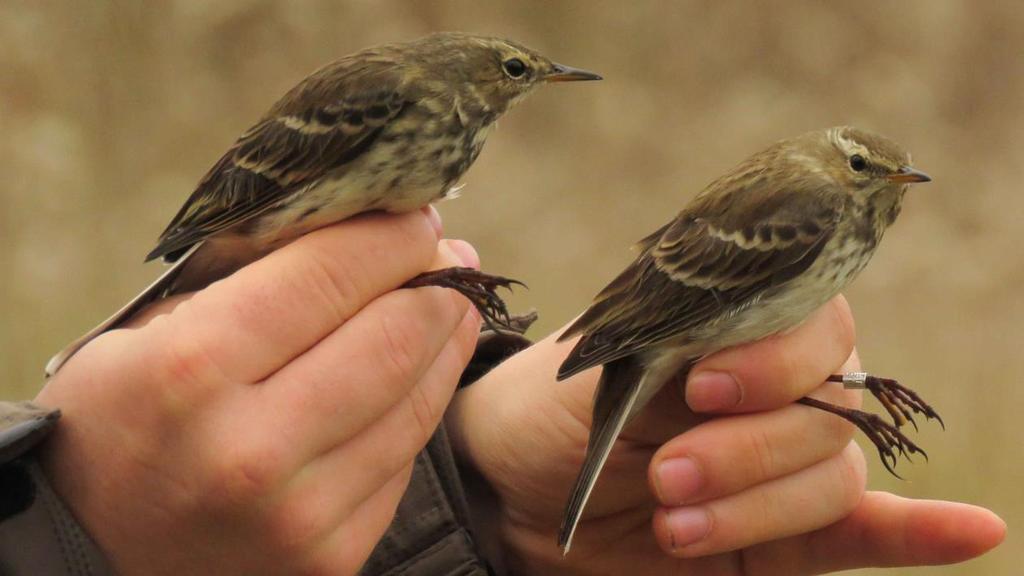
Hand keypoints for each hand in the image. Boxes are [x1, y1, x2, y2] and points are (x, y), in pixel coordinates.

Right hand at [36, 208, 481, 575]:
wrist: (92, 555)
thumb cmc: (116, 423)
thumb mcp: (148, 333)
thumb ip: (248, 283)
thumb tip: (359, 234)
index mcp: (191, 370)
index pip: (328, 278)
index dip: (391, 238)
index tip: (418, 217)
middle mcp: (251, 450)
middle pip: (393, 341)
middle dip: (439, 286)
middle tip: (452, 258)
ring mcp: (298, 516)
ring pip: (416, 405)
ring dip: (447, 344)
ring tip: (453, 308)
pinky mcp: (329, 559)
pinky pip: (401, 463)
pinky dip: (416, 409)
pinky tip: (416, 378)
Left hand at [448, 296, 1004, 573]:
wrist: (514, 487)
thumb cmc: (554, 407)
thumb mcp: (612, 366)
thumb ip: (690, 345)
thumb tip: (742, 345)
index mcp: (740, 332)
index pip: (817, 325)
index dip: (772, 360)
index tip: (698, 384)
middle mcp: (776, 393)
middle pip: (829, 408)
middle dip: (745, 445)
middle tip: (667, 468)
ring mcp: (782, 465)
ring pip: (827, 475)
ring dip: (750, 502)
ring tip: (669, 517)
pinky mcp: (785, 539)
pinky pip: (867, 530)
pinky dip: (919, 533)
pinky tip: (974, 531)